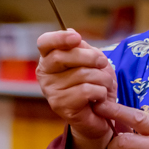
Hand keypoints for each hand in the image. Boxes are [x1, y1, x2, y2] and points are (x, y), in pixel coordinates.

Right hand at [36, 29, 116, 145]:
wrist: (100, 116)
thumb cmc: (95, 85)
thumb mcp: (92, 61)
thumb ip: (81, 47)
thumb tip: (70, 31)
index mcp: (49, 59)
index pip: (45, 42)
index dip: (59, 38)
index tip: (77, 38)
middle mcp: (45, 74)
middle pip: (63, 56)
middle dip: (91, 57)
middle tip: (103, 63)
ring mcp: (50, 91)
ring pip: (82, 74)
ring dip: (102, 79)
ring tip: (103, 86)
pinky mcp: (60, 106)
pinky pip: (87, 90)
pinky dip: (100, 93)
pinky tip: (99, 99)